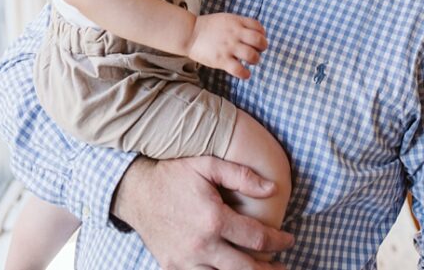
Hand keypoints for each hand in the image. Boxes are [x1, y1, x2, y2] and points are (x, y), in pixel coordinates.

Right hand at [114, 157, 293, 268]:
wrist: (134, 191)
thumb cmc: (171, 175)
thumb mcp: (205, 164)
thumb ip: (240, 175)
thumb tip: (272, 189)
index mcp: (213, 219)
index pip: (258, 239)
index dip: (279, 241)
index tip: (288, 239)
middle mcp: (201, 245)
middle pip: (248, 269)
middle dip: (271, 269)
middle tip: (282, 266)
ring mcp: (185, 259)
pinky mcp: (172, 266)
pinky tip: (226, 269)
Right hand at [187, 13, 266, 78]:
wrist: (189, 34)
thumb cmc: (208, 27)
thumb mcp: (225, 19)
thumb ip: (239, 24)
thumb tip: (255, 34)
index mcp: (236, 22)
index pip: (258, 27)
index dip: (262, 34)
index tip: (257, 40)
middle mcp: (234, 34)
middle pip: (259, 41)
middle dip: (262, 47)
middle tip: (256, 51)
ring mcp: (228, 47)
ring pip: (252, 56)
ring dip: (255, 60)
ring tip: (249, 61)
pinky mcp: (221, 60)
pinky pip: (239, 70)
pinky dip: (245, 74)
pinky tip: (244, 73)